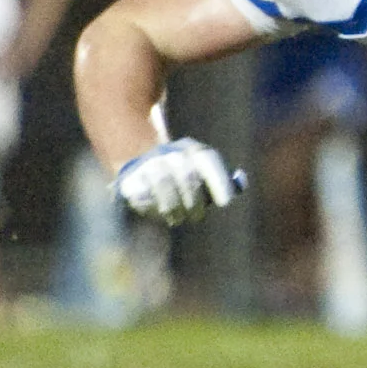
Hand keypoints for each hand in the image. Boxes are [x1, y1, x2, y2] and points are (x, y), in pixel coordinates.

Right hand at [115, 139, 245, 224]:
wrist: (139, 181)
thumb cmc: (181, 185)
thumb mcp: (204, 181)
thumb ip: (224, 183)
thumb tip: (239, 183)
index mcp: (192, 149)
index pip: (208, 159)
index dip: (219, 181)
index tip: (226, 204)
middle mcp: (169, 152)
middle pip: (188, 175)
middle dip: (195, 202)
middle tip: (196, 217)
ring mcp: (146, 164)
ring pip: (164, 183)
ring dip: (174, 207)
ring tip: (178, 218)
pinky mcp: (127, 180)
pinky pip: (142, 195)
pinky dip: (152, 209)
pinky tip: (156, 213)